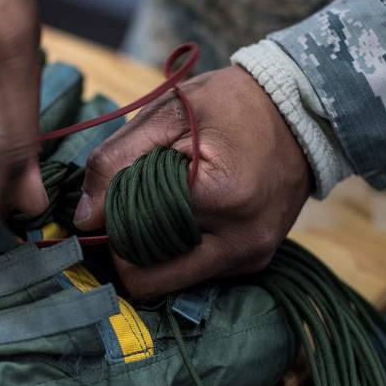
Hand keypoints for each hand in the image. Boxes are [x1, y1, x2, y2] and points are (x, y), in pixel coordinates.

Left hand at [73, 65, 312, 298]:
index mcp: (220, 197)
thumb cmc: (231, 105)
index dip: (110, 219)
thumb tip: (83, 218)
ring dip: (151, 252)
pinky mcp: (255, 262)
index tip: (110, 196)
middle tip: (125, 209)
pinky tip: (182, 215)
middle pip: (151, 273)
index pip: (136, 233)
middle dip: (126, 246)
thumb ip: (116, 160)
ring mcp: (252, 257)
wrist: (302, 111)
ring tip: (157, 207)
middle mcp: (241, 240)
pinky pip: (196, 273)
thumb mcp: (167, 114)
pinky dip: (177, 251)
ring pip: (171, 280)